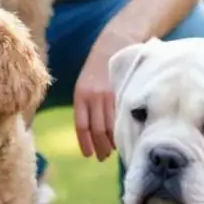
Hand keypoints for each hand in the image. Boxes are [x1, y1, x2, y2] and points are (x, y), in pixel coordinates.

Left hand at [73, 26, 146, 160]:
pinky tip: (124, 136)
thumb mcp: (85, 85)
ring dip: (112, 141)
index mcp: (80, 95)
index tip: (88, 155)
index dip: (85, 142)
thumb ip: (86, 106)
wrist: (112, 45)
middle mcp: (93, 96)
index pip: (81, 125)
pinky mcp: (123, 91)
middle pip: (97, 129)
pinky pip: (122, 116)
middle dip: (100, 146)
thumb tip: (90, 133)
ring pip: (111, 125)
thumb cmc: (97, 70)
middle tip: (103, 157)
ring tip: (113, 151)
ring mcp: (109, 94)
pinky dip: (123, 129)